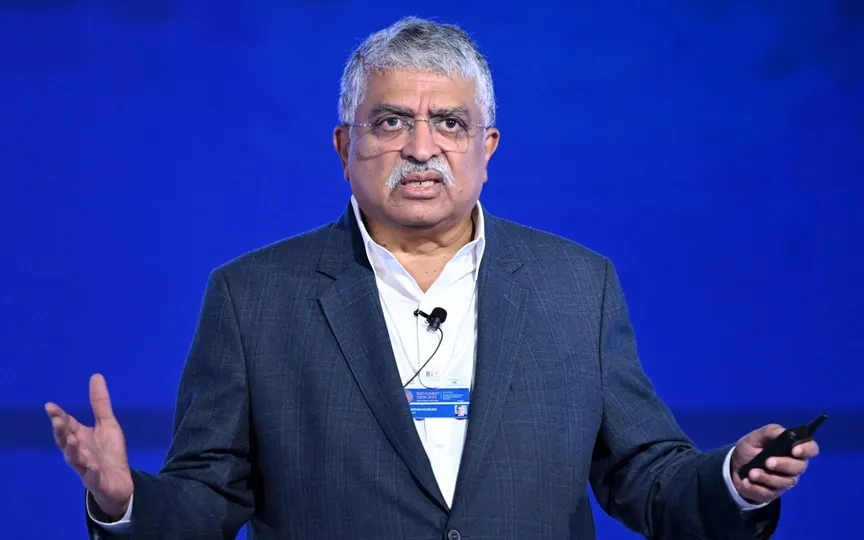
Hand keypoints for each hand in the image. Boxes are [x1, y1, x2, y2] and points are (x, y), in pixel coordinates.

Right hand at [45, 374, 133, 520]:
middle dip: (61, 431)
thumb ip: (100, 403)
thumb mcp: (107, 424)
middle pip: (66, 441)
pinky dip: (92, 471)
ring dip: (73, 450)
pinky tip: (94, 466)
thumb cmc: (108, 453)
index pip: (67, 425)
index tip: (50, 405)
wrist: (119, 483)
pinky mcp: (97, 480)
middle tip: (58, 420)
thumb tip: (96, 376)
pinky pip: (93, 476)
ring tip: (73, 440)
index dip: (59, 416)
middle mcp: (79, 452)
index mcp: (80, 437)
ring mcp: (87, 467)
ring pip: (76, 459)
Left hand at [730, 424, 819, 504]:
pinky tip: (746, 482)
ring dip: (766, 477)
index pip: (811, 449)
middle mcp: (793, 466)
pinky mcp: (773, 493)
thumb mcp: (756, 437)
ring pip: (784, 482)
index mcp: (793, 449)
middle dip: (783, 464)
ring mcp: (785, 481)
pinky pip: (768, 493)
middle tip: (768, 462)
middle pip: (799, 467)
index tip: (795, 450)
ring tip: (751, 473)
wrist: (735, 466)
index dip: (807, 449)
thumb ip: (770, 432)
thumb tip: (782, 431)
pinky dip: (755, 487)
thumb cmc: (751, 449)